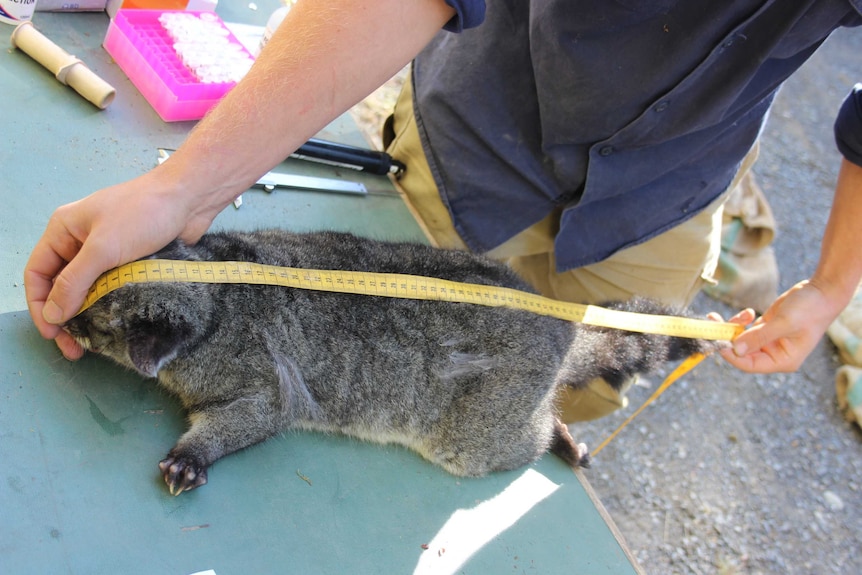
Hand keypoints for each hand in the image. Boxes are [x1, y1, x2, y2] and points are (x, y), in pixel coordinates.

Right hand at [24, 171, 215, 359]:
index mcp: (64, 230)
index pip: (38, 273)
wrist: (189, 200)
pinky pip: (115, 289)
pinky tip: (117, 325)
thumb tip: (54, 314)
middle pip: (62, 286)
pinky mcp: (132, 262)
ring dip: (90, 316)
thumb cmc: (143, 213)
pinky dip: (113, 307)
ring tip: (97, 342)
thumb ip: (75, 281)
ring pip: (90, 291)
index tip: (52, 333)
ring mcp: (108, 253)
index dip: (40, 305)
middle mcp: (81, 242)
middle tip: (76, 348)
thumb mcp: (103, 248)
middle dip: (66, 318)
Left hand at [718, 280, 842, 372]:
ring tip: (731, 315)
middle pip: (741, 353)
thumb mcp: (784, 323)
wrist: (821, 292)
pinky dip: (741, 321)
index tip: (718, 341)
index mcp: (782, 361)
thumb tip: (736, 349)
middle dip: (727, 338)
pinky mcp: (765, 329)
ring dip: (732, 328)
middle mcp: (774, 354)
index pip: (750, 364)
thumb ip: (759, 337)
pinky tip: (749, 312)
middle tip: (713, 322)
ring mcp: (768, 342)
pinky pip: (745, 330)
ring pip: (740, 340)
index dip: (731, 355)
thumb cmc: (810, 310)